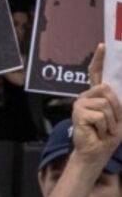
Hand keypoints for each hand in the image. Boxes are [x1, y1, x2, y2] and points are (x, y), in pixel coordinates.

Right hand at [70, 45, 121, 169]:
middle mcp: (86, 97)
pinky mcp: (78, 113)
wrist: (98, 151)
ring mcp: (80, 104)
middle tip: (113, 122)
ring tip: (105, 129)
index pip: (96, 74)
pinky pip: (100, 115)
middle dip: (116, 107)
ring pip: (105, 103)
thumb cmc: (109, 134)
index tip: (103, 45)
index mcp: (97, 95)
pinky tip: (97, 132)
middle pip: (106, 88)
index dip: (99, 60)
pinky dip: (104, 126)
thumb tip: (117, 90)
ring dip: (112, 120)